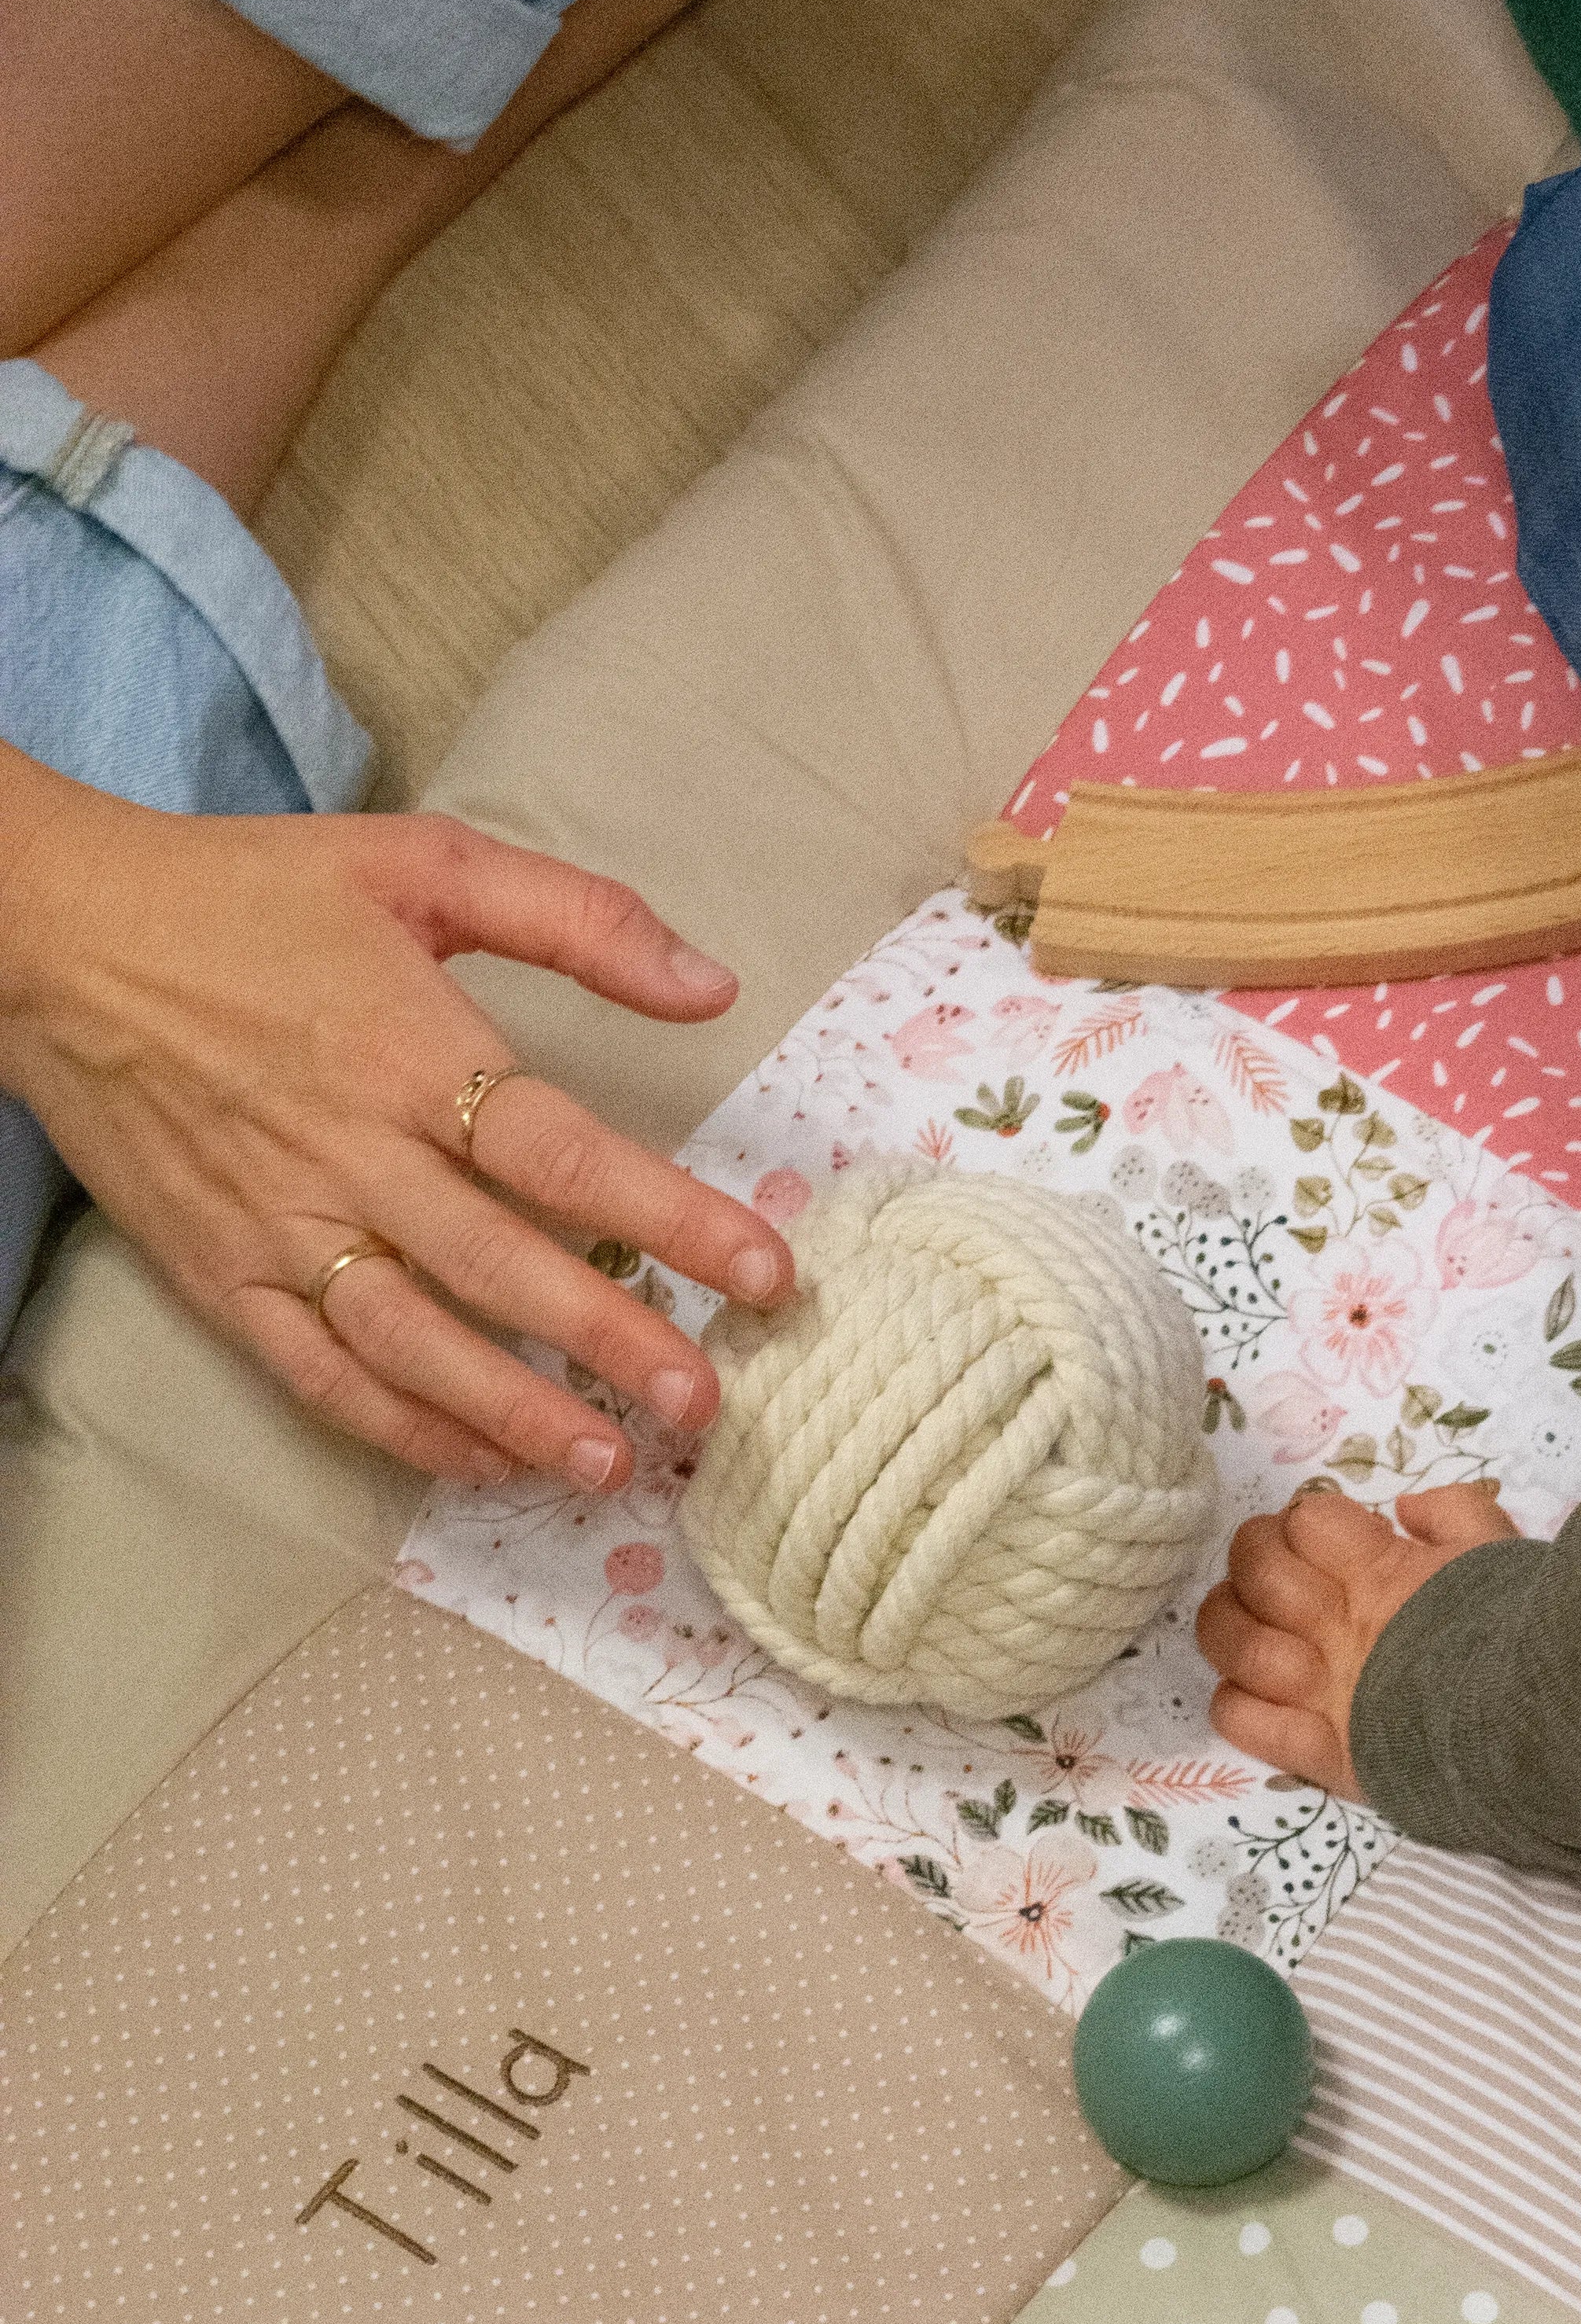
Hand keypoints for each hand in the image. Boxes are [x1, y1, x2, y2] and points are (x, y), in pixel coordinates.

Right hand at [0, 749, 791, 1489]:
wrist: (51, 936)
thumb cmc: (248, 895)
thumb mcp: (419, 861)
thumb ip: (576, 919)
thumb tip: (712, 985)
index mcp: (409, 1053)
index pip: (563, 1153)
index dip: (673, 1218)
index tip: (766, 1273)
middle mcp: (350, 1154)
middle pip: (501, 1266)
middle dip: (610, 1342)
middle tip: (701, 1403)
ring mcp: (281, 1225)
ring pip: (414, 1342)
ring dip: (515, 1411)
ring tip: (608, 1462)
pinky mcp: (222, 1274)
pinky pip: (321, 1372)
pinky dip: (402, 1427)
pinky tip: (483, 1462)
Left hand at [1196, 1481, 1522, 1796]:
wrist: (1541, 1728)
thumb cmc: (1524, 1632)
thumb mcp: (1499, 1549)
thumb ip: (1453, 1513)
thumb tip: (1405, 1508)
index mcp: (1380, 1570)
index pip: (1307, 1519)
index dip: (1304, 1522)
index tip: (1321, 1539)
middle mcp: (1341, 1627)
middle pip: (1257, 1571)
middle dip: (1252, 1557)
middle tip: (1272, 1571)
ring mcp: (1325, 1692)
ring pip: (1235, 1644)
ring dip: (1228, 1625)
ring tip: (1247, 1624)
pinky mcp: (1322, 1753)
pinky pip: (1244, 1721)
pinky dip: (1235, 1702)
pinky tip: (1252, 1692)